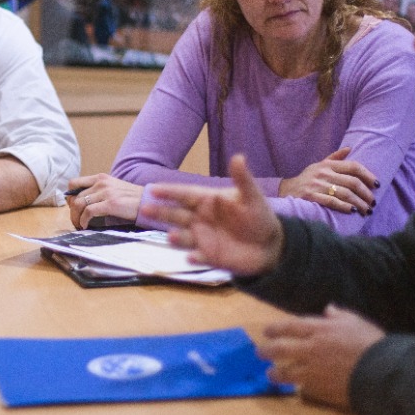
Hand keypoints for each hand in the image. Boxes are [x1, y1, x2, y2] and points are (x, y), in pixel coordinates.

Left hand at [66, 173, 142, 228]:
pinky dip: (83, 220)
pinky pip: (89, 212)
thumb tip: (81, 202)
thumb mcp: (113, 189)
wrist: (148, 202)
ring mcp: (106, 192)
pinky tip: (85, 226)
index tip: (73, 207)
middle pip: (75, 197)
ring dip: (75, 217)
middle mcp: (101, 182)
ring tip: (79, 225)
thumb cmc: (131, 199)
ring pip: (79, 204)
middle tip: (76, 220)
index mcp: (100, 177)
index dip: (69, 197)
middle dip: (71, 211)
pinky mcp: (111, 203)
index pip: (74, 183)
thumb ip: (98, 191)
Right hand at [140, 154, 283, 275]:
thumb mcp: (252, 197)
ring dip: (176, 237)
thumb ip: (243, 179)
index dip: (169, 192)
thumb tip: (239, 157)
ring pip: (183, 236)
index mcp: (207, 201)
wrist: (269, 245)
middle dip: (160, 212)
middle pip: (176, 214)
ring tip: (171, 236)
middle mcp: (199, 219)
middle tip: (144, 209)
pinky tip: (192, 257)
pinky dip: (195, 258)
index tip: (153, 189)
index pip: (184, 194)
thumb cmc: (258, 216)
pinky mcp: (209, 256)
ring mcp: (202, 238)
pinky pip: (199, 257)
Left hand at [255, 304, 384, 407]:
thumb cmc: (371, 344)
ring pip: (287, 373)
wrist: (381, 373)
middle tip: (260, 352)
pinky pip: (304, 388)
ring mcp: (313, 371)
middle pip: (281, 349)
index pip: (290, 327)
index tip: (266, 332)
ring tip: (270, 375)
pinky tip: (296, 388)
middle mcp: (311, 349)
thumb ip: (340, 316)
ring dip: (276, 374)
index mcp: (320, 330)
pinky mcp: (319, 390)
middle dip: (267, 350)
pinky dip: (300, 388)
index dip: (276, 329)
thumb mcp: (356, 322)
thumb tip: (329, 309)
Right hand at [277, 147, 376, 215]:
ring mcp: (317, 185)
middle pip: (352, 182)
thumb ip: (335, 158)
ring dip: (359, 203)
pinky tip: (352, 211)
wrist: (286, 190)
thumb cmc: (307, 179)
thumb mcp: (319, 165)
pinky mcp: (310, 196)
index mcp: (327, 165)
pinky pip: (331, 201)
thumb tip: (350, 148)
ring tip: (367, 210)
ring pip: (345, 194)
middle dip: (366, 193)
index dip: (368, 175)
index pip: (353, 166)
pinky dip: (344, 206)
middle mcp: (323, 173)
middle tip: (373, 202)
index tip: (377, 185)